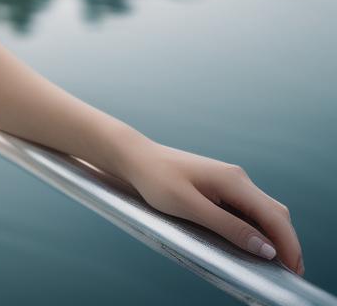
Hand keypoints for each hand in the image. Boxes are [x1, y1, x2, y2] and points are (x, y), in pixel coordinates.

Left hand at [119, 140, 304, 276]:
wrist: (136, 157)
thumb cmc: (157, 179)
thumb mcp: (190, 207)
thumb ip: (228, 227)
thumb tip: (266, 248)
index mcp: (233, 180)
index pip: (274, 216)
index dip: (289, 245)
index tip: (294, 271)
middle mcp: (237, 178)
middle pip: (275, 213)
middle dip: (286, 243)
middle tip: (289, 273)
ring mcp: (230, 180)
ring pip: (263, 211)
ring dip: (273, 236)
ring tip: (275, 263)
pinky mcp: (220, 185)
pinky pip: (248, 208)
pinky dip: (258, 228)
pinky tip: (253, 243)